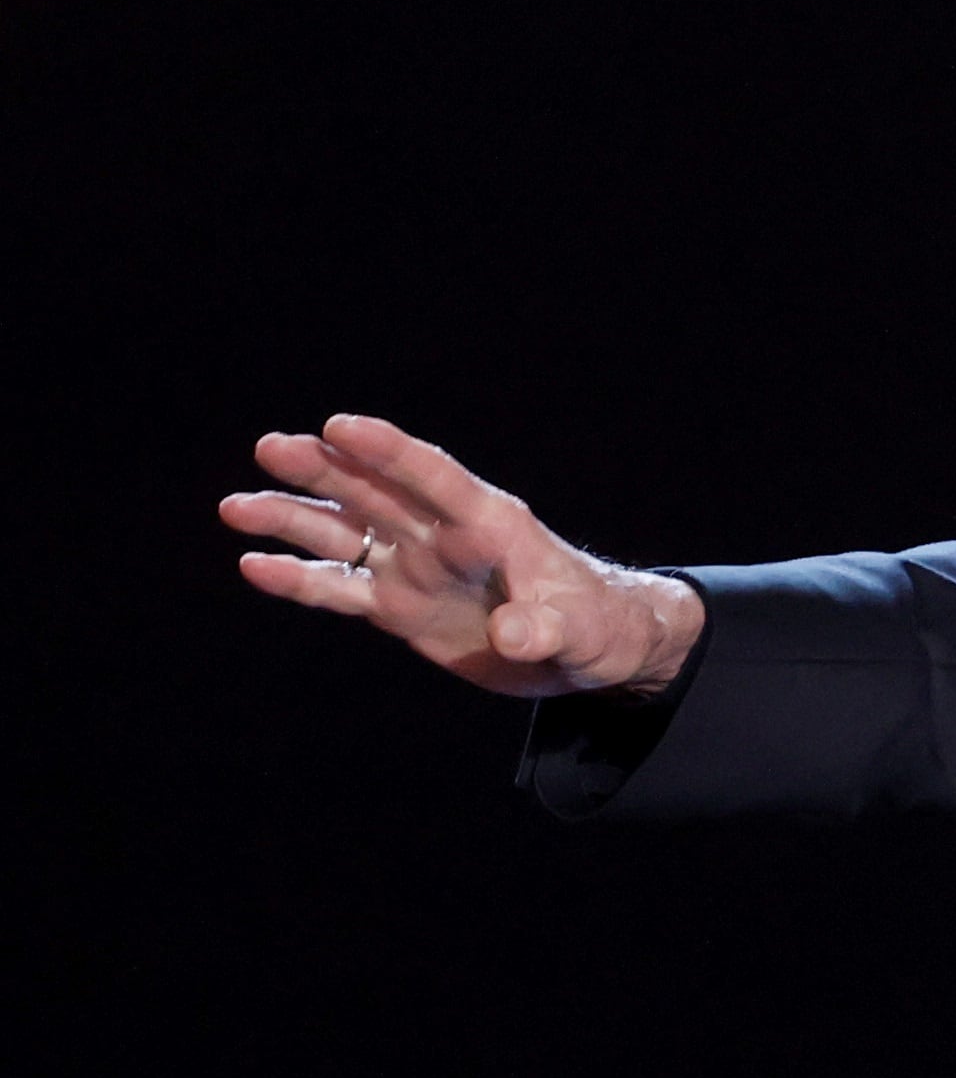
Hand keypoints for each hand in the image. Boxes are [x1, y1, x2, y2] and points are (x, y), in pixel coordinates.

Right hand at [222, 415, 705, 698]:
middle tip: (271, 448)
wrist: (589, 651)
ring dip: (293, 518)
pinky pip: (340, 589)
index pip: (435, 477)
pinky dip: (300, 579)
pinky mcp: (400, 606)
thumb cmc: (597, 627)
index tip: (341, 425)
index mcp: (491, 524)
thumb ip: (548, 629)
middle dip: (324, 469)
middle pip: (374, 492)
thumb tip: (514, 635)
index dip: (391, 452)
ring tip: (236, 507)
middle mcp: (442, 536)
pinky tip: (253, 566)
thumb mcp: (583, 632)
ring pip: (344, 533)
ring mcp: (415, 567)